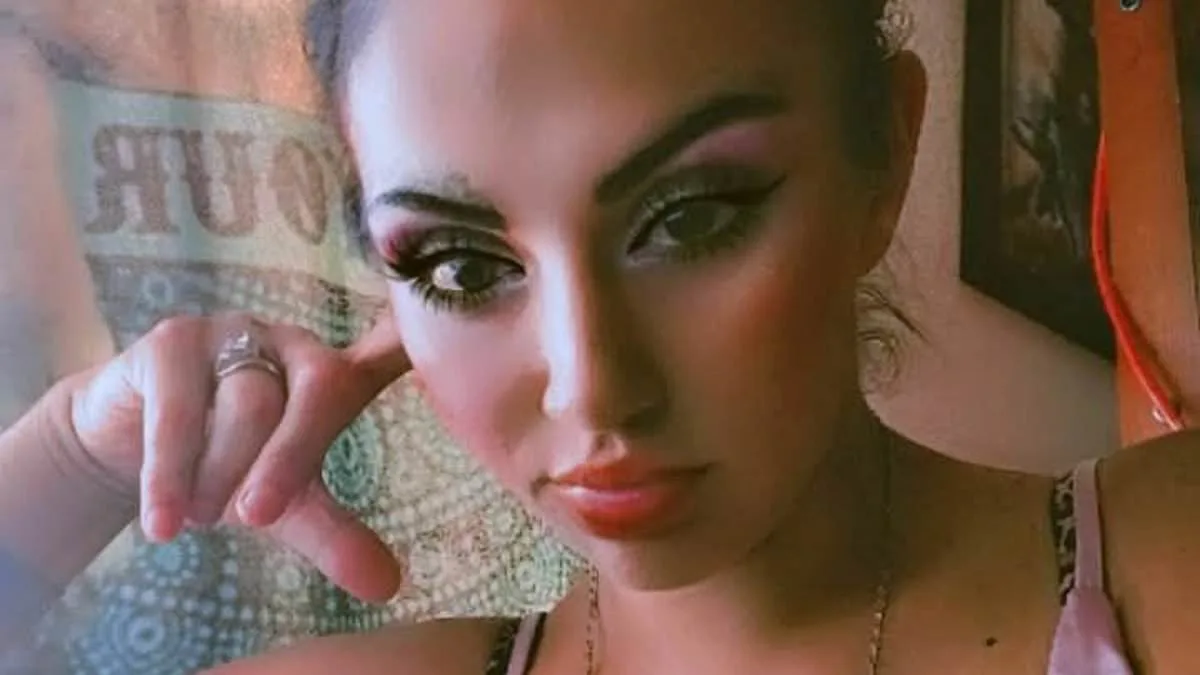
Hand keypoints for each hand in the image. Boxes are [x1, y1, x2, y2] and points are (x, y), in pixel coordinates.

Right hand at [60, 312, 410, 601]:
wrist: (123, 446)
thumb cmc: (224, 467)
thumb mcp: (285, 507)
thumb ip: (335, 536)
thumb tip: (388, 585)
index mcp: (331, 374)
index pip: (383, 357)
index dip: (410, 348)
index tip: (431, 346)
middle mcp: (291, 344)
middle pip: (315, 391)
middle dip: (289, 461)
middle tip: (255, 518)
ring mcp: (233, 334)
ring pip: (248, 400)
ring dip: (222, 473)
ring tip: (197, 519)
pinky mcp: (171, 343)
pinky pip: (178, 410)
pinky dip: (171, 473)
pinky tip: (163, 522)